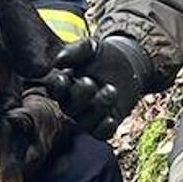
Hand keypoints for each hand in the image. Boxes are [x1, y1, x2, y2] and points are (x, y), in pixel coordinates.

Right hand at [45, 35, 168, 138]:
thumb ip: (76, 50)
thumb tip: (58, 61)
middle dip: (78, 96)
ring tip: (110, 90)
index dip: (57, 87)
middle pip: (69, 108)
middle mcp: (72, 103)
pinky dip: (104, 128)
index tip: (64, 77)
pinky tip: (111, 117)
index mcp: (63, 84)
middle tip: (91, 82)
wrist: (128, 66)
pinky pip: (99, 134)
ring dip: (96, 109)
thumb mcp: (92, 47)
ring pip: (84, 123)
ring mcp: (87, 117)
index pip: (54, 90)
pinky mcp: (103, 127)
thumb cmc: (104, 56)